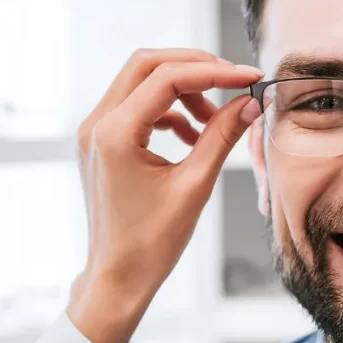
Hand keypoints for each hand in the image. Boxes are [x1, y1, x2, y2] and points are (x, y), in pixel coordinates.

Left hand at [69, 49, 262, 342]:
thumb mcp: (195, 186)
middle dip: (194, 68)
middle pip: (147, 65)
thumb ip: (221, 137)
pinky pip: (135, 107)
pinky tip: (192, 137)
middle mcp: (96, 125)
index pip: (168, 77)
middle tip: (232, 82)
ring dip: (181, 91)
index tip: (249, 77)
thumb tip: (248, 103)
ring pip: (140, 83)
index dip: (214, 72)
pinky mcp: (100, 144)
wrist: (117, 278)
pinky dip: (167, 112)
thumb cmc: (150, 244)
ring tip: (214, 122)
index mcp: (115, 134)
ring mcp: (94, 133)